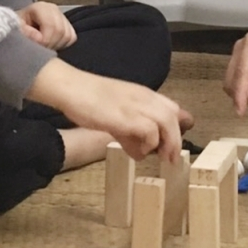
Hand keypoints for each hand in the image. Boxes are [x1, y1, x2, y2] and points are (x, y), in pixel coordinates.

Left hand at [17, 2, 76, 49]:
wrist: (20, 23)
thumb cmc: (16, 25)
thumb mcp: (15, 27)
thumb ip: (25, 32)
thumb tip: (39, 38)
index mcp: (41, 7)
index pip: (51, 25)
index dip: (44, 40)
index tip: (35, 46)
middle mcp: (54, 9)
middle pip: (60, 30)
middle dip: (50, 44)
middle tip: (40, 50)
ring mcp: (62, 16)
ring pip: (67, 35)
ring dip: (56, 45)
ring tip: (44, 47)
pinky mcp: (68, 24)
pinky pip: (71, 37)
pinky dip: (63, 44)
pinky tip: (52, 44)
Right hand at [34, 61, 192, 161]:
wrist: (70, 88)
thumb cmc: (90, 101)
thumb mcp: (116, 116)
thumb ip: (130, 133)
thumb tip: (141, 152)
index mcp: (143, 94)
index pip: (172, 108)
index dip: (176, 128)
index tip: (172, 146)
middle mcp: (144, 97)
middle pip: (174, 115)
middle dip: (176, 139)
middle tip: (170, 159)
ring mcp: (136, 104)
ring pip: (168, 121)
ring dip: (168, 143)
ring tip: (162, 158)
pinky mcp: (126, 116)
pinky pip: (150, 130)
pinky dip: (149, 143)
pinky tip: (137, 151)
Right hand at [223, 17, 247, 115]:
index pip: (242, 72)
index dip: (240, 93)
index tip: (240, 111)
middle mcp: (241, 46)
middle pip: (232, 76)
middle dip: (238, 95)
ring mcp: (239, 51)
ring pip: (231, 77)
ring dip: (240, 92)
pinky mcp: (240, 56)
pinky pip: (236, 75)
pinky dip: (242, 87)